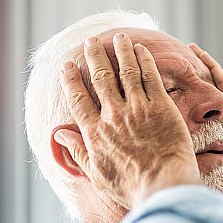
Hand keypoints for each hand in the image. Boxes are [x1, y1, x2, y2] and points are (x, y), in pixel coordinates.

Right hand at [57, 33, 200, 208]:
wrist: (163, 185)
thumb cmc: (131, 185)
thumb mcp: (96, 173)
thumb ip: (77, 150)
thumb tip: (58, 134)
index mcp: (95, 132)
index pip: (78, 98)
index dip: (71, 80)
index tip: (68, 66)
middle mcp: (113, 115)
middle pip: (101, 78)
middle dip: (95, 56)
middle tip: (91, 41)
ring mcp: (138, 108)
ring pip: (126, 72)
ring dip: (121, 51)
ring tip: (119, 37)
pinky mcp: (161, 106)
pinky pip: (151, 77)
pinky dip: (144, 60)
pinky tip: (141, 49)